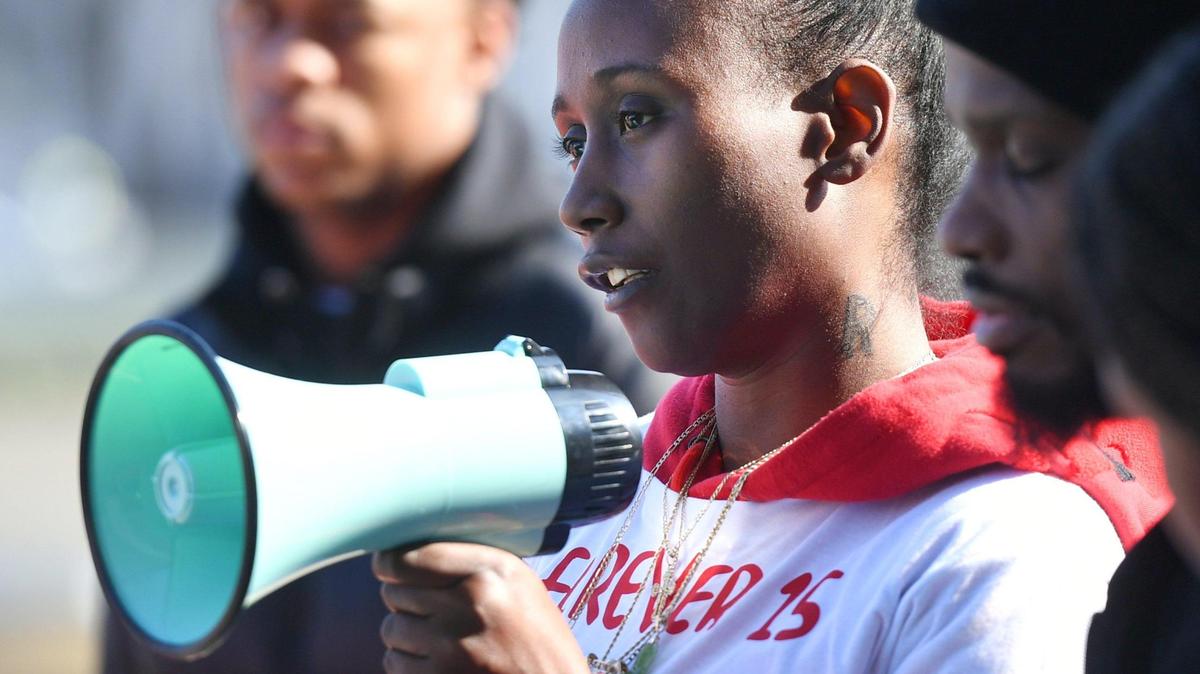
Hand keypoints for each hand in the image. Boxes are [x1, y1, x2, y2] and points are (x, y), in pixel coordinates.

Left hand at [373, 542, 589, 673]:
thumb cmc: (538, 638)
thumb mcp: (519, 584)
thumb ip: (470, 563)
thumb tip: (409, 552)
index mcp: (492, 570)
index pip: (412, 556)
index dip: (390, 563)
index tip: (390, 568)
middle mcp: (469, 603)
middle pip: (394, 592)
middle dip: (405, 600)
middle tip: (429, 610)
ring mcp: (451, 645)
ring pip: (390, 628)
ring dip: (404, 634)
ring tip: (437, 639)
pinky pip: (394, 663)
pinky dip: (407, 663)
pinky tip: (437, 662)